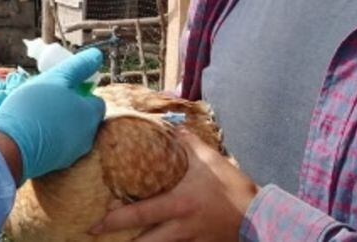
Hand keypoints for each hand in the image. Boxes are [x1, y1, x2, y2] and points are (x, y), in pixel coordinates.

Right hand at [0, 49, 105, 180]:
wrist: (11, 146)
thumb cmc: (34, 107)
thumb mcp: (56, 78)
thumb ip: (78, 67)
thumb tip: (97, 55)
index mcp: (90, 115)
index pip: (96, 101)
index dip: (80, 92)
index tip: (61, 87)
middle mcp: (87, 137)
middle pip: (82, 117)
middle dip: (67, 107)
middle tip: (46, 99)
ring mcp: (72, 154)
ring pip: (68, 131)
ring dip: (56, 122)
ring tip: (35, 114)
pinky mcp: (55, 165)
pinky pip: (56, 145)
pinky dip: (48, 136)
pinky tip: (31, 130)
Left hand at [88, 127, 257, 240]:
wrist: (260, 215)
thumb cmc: (232, 185)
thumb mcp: (209, 159)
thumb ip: (186, 143)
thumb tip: (170, 125)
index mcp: (177, 204)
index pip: (139, 214)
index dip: (114, 220)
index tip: (96, 224)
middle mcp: (180, 227)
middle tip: (100, 238)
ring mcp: (190, 241)